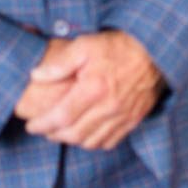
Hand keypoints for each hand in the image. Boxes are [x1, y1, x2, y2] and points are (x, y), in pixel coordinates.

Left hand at [21, 31, 164, 149]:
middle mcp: (109, 107)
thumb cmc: (118, 46)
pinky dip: (94, 142)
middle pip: (74, 134)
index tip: (32, 125)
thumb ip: (60, 62)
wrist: (155, 51)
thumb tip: (36, 75)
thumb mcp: (85, 45)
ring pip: (91, 142)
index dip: (42, 125)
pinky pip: (110, 142)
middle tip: (44, 129)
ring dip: (72, 140)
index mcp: (94, 89)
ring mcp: (124, 116)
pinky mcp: (135, 119)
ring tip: (63, 132)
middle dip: (54, 135)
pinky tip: (86, 133)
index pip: (61, 117)